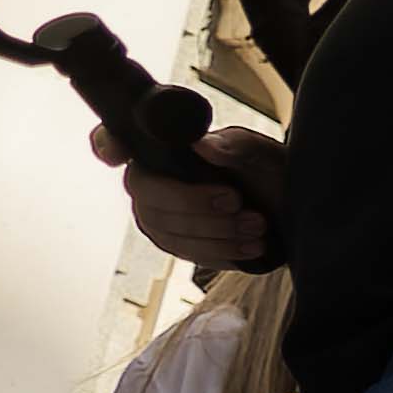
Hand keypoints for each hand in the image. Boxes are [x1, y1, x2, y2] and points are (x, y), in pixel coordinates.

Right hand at [92, 118, 285, 267]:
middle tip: (236, 200)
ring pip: (167, 229)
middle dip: (191, 203)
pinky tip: (252, 245)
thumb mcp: (261, 153)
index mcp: (162, 146)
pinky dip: (221, 251)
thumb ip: (236, 147)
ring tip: (257, 224)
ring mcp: (160, 215)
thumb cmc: (265, 171)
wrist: (286, 210)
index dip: (106, 144)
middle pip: (146, 196)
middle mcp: (151, 180)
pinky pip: (186, 253)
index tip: (116, 154)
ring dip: (215, 231)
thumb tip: (203, 145)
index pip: (114, 140)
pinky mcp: (178, 243)